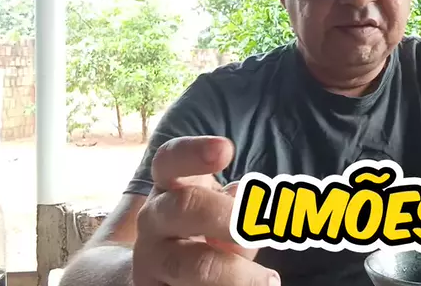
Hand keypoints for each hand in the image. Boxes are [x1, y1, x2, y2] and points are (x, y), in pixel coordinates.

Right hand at [132, 136, 279, 285]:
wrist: (157, 271)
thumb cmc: (200, 228)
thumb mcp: (217, 208)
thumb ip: (236, 206)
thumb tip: (247, 204)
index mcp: (169, 186)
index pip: (171, 160)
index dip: (195, 152)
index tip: (226, 149)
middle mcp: (153, 219)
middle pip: (184, 207)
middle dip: (229, 217)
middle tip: (260, 231)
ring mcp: (150, 259)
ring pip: (191, 264)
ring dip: (237, 273)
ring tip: (271, 280)